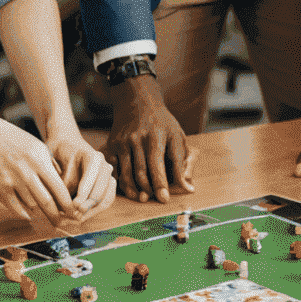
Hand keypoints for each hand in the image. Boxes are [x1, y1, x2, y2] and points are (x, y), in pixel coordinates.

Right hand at [0, 115, 79, 227]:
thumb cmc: (11, 139)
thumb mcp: (35, 145)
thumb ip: (49, 162)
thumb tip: (62, 181)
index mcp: (39, 159)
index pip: (59, 187)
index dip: (67, 203)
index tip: (73, 212)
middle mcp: (27, 171)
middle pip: (47, 202)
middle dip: (56, 215)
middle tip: (61, 223)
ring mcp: (12, 181)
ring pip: (32, 205)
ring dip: (38, 209)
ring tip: (42, 210)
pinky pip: (15, 208)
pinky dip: (24, 212)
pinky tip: (28, 212)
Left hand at [44, 128, 116, 222]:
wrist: (65, 144)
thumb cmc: (58, 152)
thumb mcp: (57, 164)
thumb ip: (63, 185)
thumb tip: (66, 208)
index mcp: (93, 157)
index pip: (92, 178)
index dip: (84, 193)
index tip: (74, 205)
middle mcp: (104, 166)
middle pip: (101, 191)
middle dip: (88, 206)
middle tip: (74, 215)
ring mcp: (107, 175)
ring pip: (106, 199)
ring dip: (92, 211)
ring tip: (77, 218)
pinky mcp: (107, 185)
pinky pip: (107, 201)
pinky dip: (95, 211)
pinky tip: (83, 215)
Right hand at [105, 76, 195, 203]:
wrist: (137, 102)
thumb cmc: (162, 122)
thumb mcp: (176, 135)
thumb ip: (181, 161)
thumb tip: (188, 188)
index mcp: (156, 134)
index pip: (157, 164)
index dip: (161, 183)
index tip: (164, 198)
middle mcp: (138, 138)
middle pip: (141, 171)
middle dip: (148, 189)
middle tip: (154, 199)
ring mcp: (123, 141)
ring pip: (127, 172)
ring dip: (134, 189)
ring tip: (142, 197)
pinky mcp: (112, 144)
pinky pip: (115, 168)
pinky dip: (121, 180)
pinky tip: (128, 187)